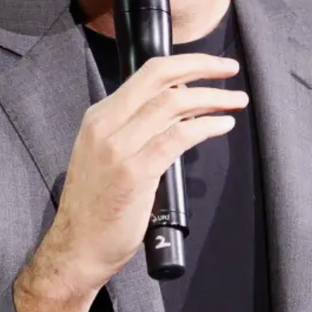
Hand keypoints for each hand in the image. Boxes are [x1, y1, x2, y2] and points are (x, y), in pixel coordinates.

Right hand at [23, 52, 245, 298]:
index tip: (212, 65)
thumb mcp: (107, 155)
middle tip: (230, 69)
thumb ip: (135, 130)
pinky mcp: (134, 172)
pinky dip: (206, 126)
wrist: (76, 247)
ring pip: (173, 103)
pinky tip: (222, 126)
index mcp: (100, 117)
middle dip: (201, 66)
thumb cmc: (97, 207)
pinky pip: (178, 137)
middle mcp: (106, 125)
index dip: (185, 63)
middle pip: (160, 77)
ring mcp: (118, 148)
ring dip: (212, 98)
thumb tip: (177, 108)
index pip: (147, 74)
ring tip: (236, 101)